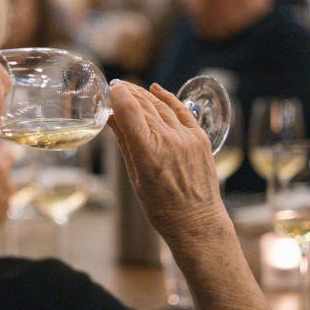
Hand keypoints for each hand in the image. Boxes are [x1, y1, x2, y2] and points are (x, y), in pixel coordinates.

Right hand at [106, 81, 225, 242]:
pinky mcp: (200, 138)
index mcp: (147, 153)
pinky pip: (181, 111)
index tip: (110, 89)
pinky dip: (168, 98)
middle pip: (144, 105)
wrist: (196, 222)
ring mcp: (187, 138)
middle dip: (128, 93)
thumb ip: (125, 143)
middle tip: (116, 87)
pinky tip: (156, 89)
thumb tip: (112, 118)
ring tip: (131, 89)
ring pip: (161, 106)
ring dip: (144, 95)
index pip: (129, 110)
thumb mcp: (135, 177)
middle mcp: (168, 140)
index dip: (118, 95)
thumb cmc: (161, 207)